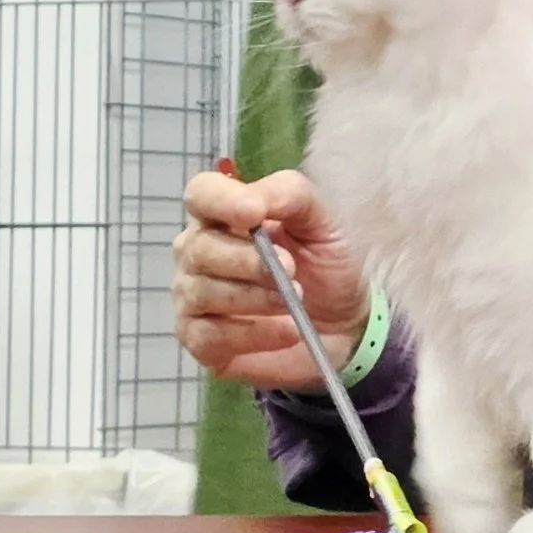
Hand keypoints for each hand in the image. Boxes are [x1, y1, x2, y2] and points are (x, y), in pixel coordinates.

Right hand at [173, 168, 369, 390]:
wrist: (341, 321)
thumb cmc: (324, 263)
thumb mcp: (321, 218)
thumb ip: (289, 195)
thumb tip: (252, 202)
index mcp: (223, 213)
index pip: (201, 193)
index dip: (221, 201)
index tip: (254, 215)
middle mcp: (197, 250)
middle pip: (200, 247)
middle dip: (250, 260)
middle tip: (292, 269)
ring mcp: (192, 295)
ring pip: (204, 292)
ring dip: (256, 297)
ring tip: (294, 300)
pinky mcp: (198, 338)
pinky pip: (209, 335)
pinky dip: (254, 334)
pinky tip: (287, 331)